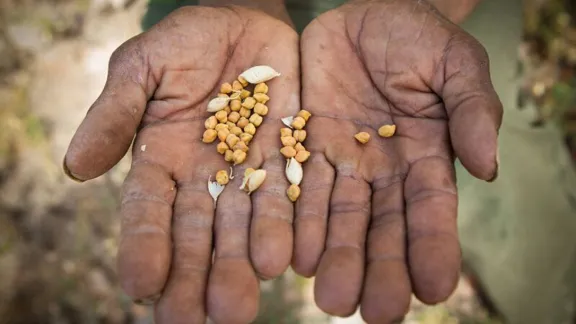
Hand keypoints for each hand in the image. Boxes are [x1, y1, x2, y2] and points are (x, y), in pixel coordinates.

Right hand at [63, 5, 298, 323]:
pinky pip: (292, 196)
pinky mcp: (290, 158)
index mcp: (161, 160)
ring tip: (240, 305)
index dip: (144, 246)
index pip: (148, 211)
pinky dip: (290, 228)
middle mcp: (204, 178)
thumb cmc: (184, 43)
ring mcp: (249, 172)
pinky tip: (290, 260)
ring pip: (244, 226)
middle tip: (197, 321)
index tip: (141, 285)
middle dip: (196, 276)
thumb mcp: (142, 68)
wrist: (243, 22)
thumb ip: (115, 114)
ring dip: (241, 265)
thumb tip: (74, 169)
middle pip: (198, 234)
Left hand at [293, 0, 500, 321]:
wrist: (363, 13)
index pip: (432, 210)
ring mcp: (342, 162)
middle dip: (380, 269)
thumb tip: (488, 167)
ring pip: (339, 219)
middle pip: (382, 228)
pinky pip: (300, 190)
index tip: (434, 288)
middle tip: (375, 312)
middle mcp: (383, 170)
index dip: (434, 248)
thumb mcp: (454, 62)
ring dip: (336, 259)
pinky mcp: (304, 146)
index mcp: (426, 156)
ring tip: (332, 298)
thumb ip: (472, 109)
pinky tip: (296, 257)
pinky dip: (299, 223)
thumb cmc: (416, 35)